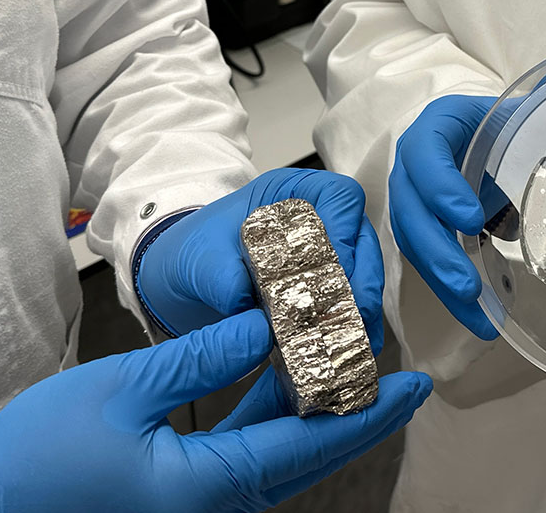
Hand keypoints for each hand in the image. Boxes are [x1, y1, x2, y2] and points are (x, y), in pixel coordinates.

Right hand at [0, 310, 432, 512]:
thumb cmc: (38, 455)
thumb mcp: (121, 389)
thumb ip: (201, 358)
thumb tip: (263, 326)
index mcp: (208, 487)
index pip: (309, 443)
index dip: (367, 412)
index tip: (414, 386)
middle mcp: (217, 507)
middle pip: (308, 456)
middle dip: (357, 414)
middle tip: (400, 377)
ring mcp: (202, 507)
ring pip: (282, 456)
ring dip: (316, 412)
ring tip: (348, 364)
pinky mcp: (185, 499)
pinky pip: (249, 458)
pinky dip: (273, 420)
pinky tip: (283, 378)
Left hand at [138, 169, 382, 351]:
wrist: (180, 288)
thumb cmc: (191, 257)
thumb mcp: (196, 260)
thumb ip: (219, 274)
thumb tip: (243, 299)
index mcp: (289, 195)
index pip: (339, 197)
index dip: (347, 229)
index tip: (339, 266)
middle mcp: (316, 221)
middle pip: (363, 241)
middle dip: (364, 280)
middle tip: (356, 313)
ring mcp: (325, 258)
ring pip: (365, 276)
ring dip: (364, 309)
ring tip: (357, 338)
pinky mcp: (324, 293)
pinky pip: (352, 307)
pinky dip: (355, 329)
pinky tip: (352, 351)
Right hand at [390, 95, 501, 338]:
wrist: (486, 138)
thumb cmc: (502, 123)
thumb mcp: (520, 108)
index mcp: (434, 129)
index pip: (424, 155)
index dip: (441, 188)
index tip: (472, 220)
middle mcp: (414, 168)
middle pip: (409, 212)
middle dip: (437, 252)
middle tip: (467, 285)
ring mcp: (416, 204)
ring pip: (415, 245)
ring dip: (443, 283)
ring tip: (478, 316)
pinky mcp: (426, 233)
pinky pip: (430, 264)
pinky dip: (453, 293)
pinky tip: (483, 319)